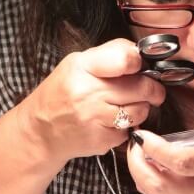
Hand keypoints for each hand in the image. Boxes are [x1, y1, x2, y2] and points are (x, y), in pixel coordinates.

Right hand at [16, 38, 167, 162]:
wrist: (40, 131)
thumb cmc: (60, 94)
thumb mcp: (76, 64)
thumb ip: (108, 55)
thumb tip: (139, 53)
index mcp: (82, 67)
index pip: (125, 59)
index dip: (139, 62)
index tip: (141, 66)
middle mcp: (88, 92)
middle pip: (141, 87)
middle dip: (153, 88)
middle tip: (152, 90)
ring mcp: (95, 118)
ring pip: (140, 110)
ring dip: (141, 108)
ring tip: (130, 105)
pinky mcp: (101, 140)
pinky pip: (129, 131)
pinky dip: (126, 127)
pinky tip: (112, 122)